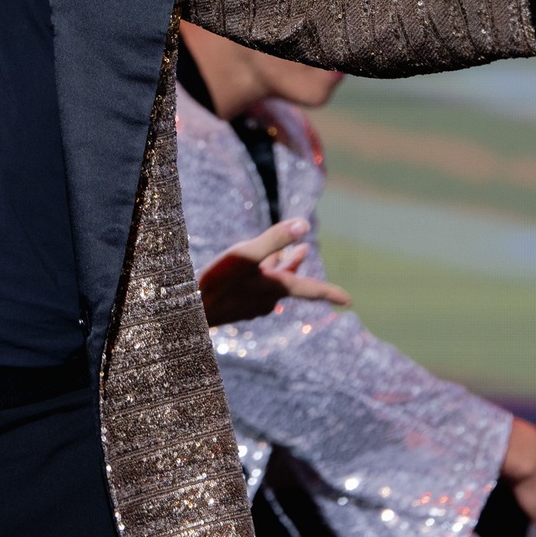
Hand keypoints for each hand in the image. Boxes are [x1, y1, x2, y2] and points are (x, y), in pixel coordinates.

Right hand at [198, 218, 349, 326]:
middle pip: (290, 282)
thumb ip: (274, 240)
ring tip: (281, 252)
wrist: (187, 312)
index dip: (330, 292)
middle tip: (306, 250)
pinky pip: (254, 288)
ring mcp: (249, 305)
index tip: (348, 301)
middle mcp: (266, 300)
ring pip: (271, 283)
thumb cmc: (216, 283)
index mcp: (275, 289)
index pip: (310, 289)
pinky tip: (250, 269)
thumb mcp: (246, 255)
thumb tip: (304, 224)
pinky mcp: (235, 306)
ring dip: (278, 265)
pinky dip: (259, 274)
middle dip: (297, 264)